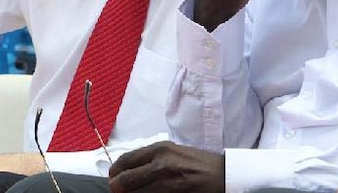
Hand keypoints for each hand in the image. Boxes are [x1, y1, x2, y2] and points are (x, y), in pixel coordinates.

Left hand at [108, 141, 223, 192]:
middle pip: (123, 180)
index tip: (114, 179)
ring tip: (136, 192)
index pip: (124, 161)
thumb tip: (127, 170)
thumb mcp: (173, 152)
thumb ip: (151, 158)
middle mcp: (160, 163)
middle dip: (117, 188)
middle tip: (119, 191)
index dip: (115, 173)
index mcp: (159, 148)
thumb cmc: (197, 163)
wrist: (223, 173)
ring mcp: (166, 181)